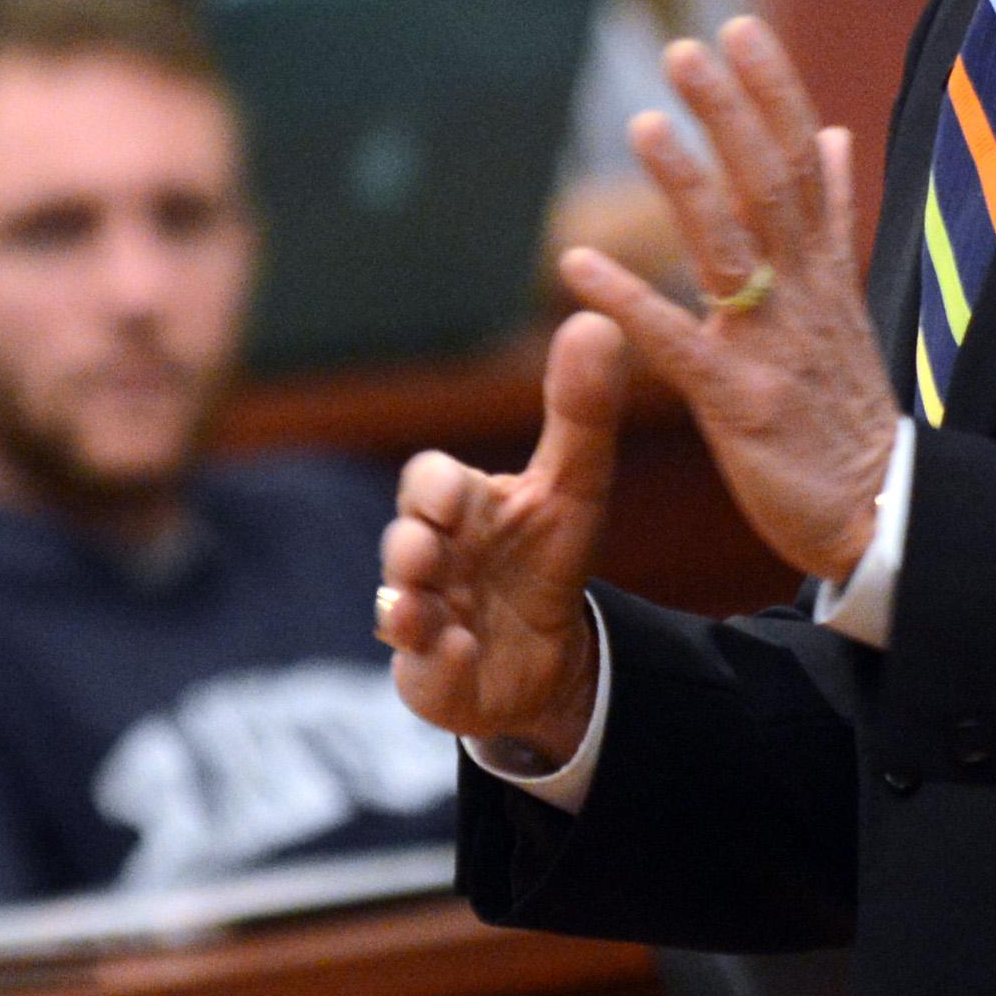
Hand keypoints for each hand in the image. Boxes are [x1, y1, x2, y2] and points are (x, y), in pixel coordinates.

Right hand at [378, 312, 625, 761]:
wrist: (545, 652)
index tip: (455, 497)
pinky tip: (461, 653)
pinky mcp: (431, 676)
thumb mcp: (575, 487)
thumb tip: (598, 319)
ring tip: (422, 610)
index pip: (427, 481)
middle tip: (428, 548)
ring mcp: (421, 618)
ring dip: (409, 605)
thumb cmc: (544, 556)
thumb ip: (582, 411)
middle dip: (410, 545)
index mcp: (457, 507)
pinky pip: (424, 673)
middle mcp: (427, 558)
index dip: (435, 488)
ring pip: (397, 608)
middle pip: (401, 544)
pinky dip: (441, 663)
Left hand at [556, 16, 899, 583]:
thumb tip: (830, 134)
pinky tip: (576, 265)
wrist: (879, 516)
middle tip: (687, 47)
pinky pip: (677, 345)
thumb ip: (834, 217)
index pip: (802, 161)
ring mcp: (773, 348)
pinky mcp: (739, 405)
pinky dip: (627, 303)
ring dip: (688, 184)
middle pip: (770, 187)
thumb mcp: (847, 302)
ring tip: (645, 122)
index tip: (740, 27)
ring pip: (732, 250)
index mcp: (824, 270)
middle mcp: (803, 296)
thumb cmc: (846, 411)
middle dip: (732, 114)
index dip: (772, 92)